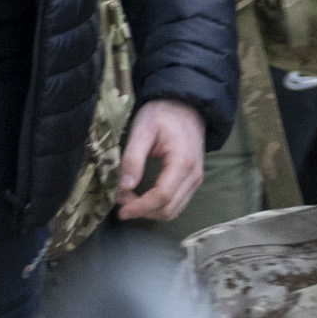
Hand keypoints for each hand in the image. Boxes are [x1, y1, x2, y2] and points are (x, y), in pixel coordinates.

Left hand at [114, 100, 207, 222]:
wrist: (186, 106)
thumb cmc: (162, 114)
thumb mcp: (142, 130)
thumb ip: (133, 158)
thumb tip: (125, 187)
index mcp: (182, 162)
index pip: (162, 196)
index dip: (140, 207)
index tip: (120, 209)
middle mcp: (194, 175)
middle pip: (168, 209)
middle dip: (142, 210)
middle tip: (121, 197)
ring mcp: (196, 180)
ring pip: (173, 211)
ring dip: (149, 211)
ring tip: (130, 197)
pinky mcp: (193, 182)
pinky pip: (177, 204)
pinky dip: (158, 207)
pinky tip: (143, 198)